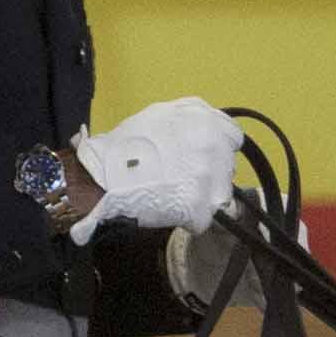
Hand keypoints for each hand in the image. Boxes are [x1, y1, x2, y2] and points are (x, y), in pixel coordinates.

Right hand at [75, 97, 241, 234]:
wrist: (103, 177)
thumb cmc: (124, 147)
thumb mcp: (158, 116)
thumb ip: (186, 122)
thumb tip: (197, 134)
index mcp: (203, 118)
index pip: (232, 136)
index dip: (218, 149)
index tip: (205, 159)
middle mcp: (212, 143)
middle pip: (226, 167)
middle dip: (209, 175)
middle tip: (182, 180)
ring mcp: (209, 175)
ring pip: (219, 194)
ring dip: (202, 198)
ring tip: (174, 196)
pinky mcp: (201, 206)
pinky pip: (203, 219)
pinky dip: (189, 219)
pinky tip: (169, 212)